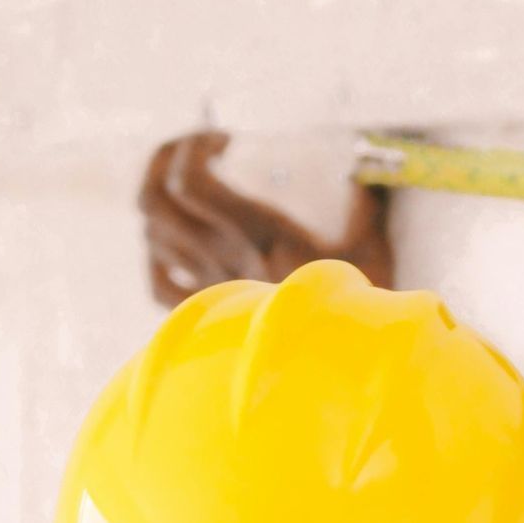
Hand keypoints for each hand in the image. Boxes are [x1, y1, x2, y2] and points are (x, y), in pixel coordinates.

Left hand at [138, 131, 394, 307]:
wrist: (338, 381)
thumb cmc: (359, 315)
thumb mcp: (372, 251)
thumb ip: (367, 204)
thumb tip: (367, 171)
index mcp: (257, 238)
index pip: (187, 181)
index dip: (189, 147)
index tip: (225, 140)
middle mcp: (223, 262)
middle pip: (152, 200)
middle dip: (161, 161)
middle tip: (194, 151)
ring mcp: (210, 290)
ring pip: (150, 235)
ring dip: (161, 203)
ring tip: (189, 191)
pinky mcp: (210, 318)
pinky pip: (158, 283)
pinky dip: (158, 257)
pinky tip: (179, 243)